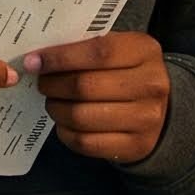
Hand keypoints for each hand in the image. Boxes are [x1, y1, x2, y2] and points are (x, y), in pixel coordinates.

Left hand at [26, 33, 170, 162]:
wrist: (160, 109)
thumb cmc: (126, 71)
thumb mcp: (118, 49)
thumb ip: (85, 47)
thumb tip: (38, 59)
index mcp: (144, 51)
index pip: (98, 52)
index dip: (61, 57)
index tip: (34, 61)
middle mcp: (151, 85)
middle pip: (85, 86)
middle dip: (53, 85)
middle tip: (42, 83)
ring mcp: (146, 119)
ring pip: (82, 116)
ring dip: (56, 109)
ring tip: (52, 102)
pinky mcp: (136, 146)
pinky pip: (86, 142)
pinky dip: (65, 132)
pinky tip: (63, 122)